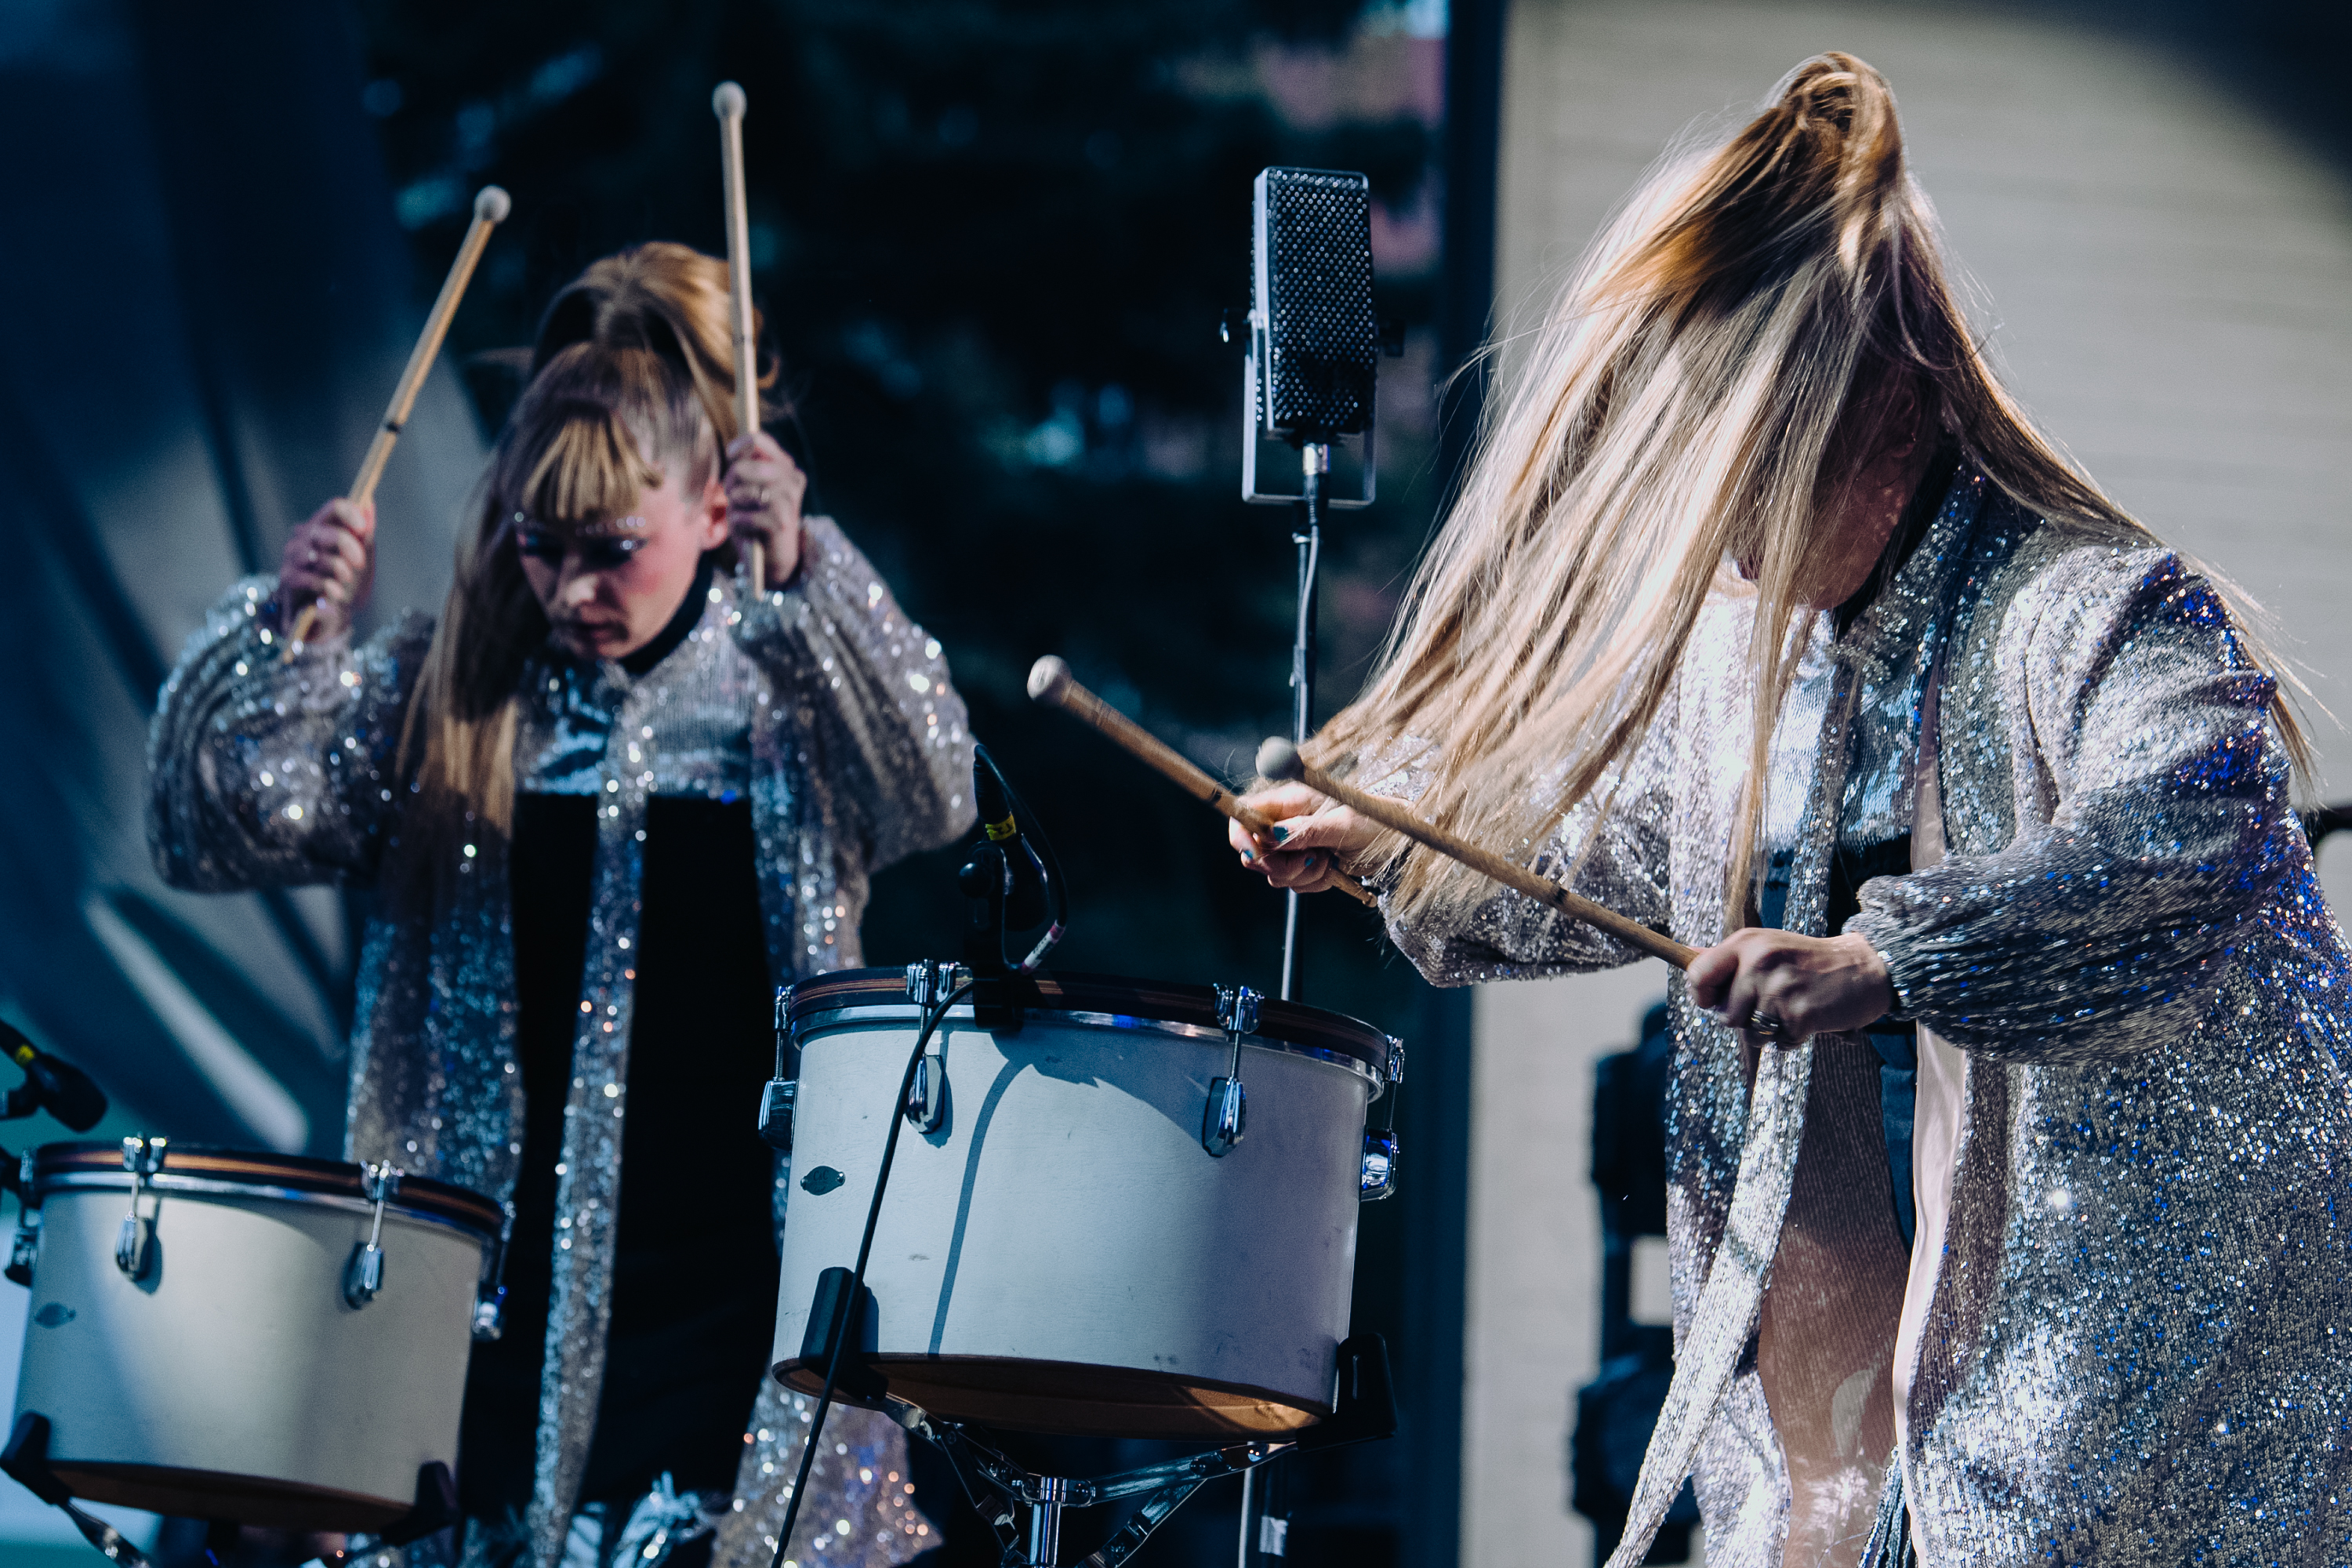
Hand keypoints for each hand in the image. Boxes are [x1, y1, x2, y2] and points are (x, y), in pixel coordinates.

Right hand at [279, 497, 375, 639]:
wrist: (334, 613)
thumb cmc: (347, 581)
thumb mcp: (362, 559)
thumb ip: (364, 535)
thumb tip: (370, 505)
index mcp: (324, 528)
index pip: (332, 508)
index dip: (348, 513)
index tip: (364, 527)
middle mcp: (303, 538)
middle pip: (319, 530)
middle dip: (343, 543)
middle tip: (359, 561)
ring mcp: (293, 558)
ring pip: (310, 553)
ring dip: (334, 566)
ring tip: (347, 578)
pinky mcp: (288, 580)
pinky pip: (303, 577)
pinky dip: (323, 584)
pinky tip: (335, 593)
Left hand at [724, 431, 805, 587]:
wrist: (773, 558)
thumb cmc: (756, 517)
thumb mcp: (751, 487)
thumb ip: (746, 466)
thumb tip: (735, 451)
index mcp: (786, 467)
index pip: (758, 440)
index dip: (738, 446)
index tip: (730, 455)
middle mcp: (792, 481)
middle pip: (745, 467)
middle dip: (732, 482)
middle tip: (733, 495)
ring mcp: (789, 501)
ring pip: (744, 491)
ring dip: (735, 504)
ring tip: (742, 512)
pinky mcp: (781, 523)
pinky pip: (742, 516)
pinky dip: (738, 524)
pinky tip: (747, 529)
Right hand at [1229, 781, 1381, 896]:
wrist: (1399, 843)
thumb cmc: (1378, 822)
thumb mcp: (1345, 825)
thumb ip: (1307, 831)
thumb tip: (1272, 836)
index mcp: (1292, 801)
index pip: (1246, 814)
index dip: (1241, 835)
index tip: (1254, 853)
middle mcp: (1288, 822)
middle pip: (1255, 851)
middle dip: (1279, 864)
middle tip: (1310, 859)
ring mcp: (1296, 846)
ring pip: (1274, 872)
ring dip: (1303, 875)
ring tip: (1330, 861)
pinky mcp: (1306, 865)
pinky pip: (1294, 884)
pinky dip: (1314, 882)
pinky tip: (1334, 869)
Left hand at [1686, 928, 1894, 1044]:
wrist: (1863, 967)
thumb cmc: (1807, 962)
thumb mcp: (1766, 946)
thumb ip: (1728, 958)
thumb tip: (1688, 959)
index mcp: (1745, 943)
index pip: (1697, 975)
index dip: (1702, 996)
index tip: (1715, 1001)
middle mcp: (1758, 961)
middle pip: (1724, 1015)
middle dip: (1744, 1020)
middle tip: (1770, 1005)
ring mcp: (1780, 987)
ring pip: (1751, 1034)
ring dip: (1769, 1031)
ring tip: (1790, 1010)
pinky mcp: (1801, 1013)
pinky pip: (1779, 1043)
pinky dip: (1792, 1040)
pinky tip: (1807, 1019)